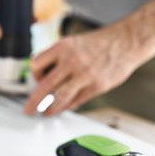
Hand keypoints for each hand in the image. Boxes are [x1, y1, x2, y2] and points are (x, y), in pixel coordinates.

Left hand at [23, 26, 138, 115]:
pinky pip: (77, 101)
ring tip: (46, 113)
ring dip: (50, 109)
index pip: (36, 64)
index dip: (34, 75)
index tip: (37, 80)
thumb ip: (58, 57)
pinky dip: (69, 106)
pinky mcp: (97, 86)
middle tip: (28, 110)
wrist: (126, 41)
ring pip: (60, 98)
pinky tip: (66, 107)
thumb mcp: (73, 42)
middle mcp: (71, 60)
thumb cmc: (100, 43)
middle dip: (33, 101)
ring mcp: (85, 74)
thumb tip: (44, 75)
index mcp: (63, 47)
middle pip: (44, 85)